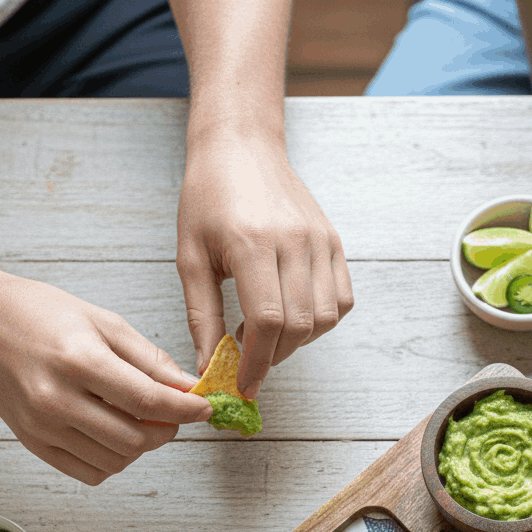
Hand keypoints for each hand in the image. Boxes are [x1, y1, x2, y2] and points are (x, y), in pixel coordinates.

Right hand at [0, 265, 210, 485]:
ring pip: (117, 461)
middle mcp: (57, 399)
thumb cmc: (39, 314)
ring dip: (141, 447)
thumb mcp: (102, 322)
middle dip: (166, 430)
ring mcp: (42, 427)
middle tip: (170, 414)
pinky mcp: (33, 443)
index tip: (204, 409)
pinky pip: (90, 473)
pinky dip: (113, 460)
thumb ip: (149, 359)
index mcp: (79, 361)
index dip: (186, 410)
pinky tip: (112, 433)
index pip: (148, 402)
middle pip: (136, 439)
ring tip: (138, 420)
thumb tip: (189, 387)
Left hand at [176, 134, 353, 397]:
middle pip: (298, 326)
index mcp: (253, 243)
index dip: (257, 363)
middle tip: (250, 362)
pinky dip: (321, 322)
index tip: (244, 385)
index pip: (267, 321)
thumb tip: (209, 367)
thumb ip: (202, 316)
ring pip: (323, 319)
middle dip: (273, 358)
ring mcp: (320, 241)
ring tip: (267, 333)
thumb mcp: (190, 257)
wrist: (241, 146)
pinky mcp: (334, 242)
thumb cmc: (208, 197)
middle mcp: (294, 241)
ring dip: (297, 342)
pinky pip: (341, 301)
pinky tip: (293, 317)